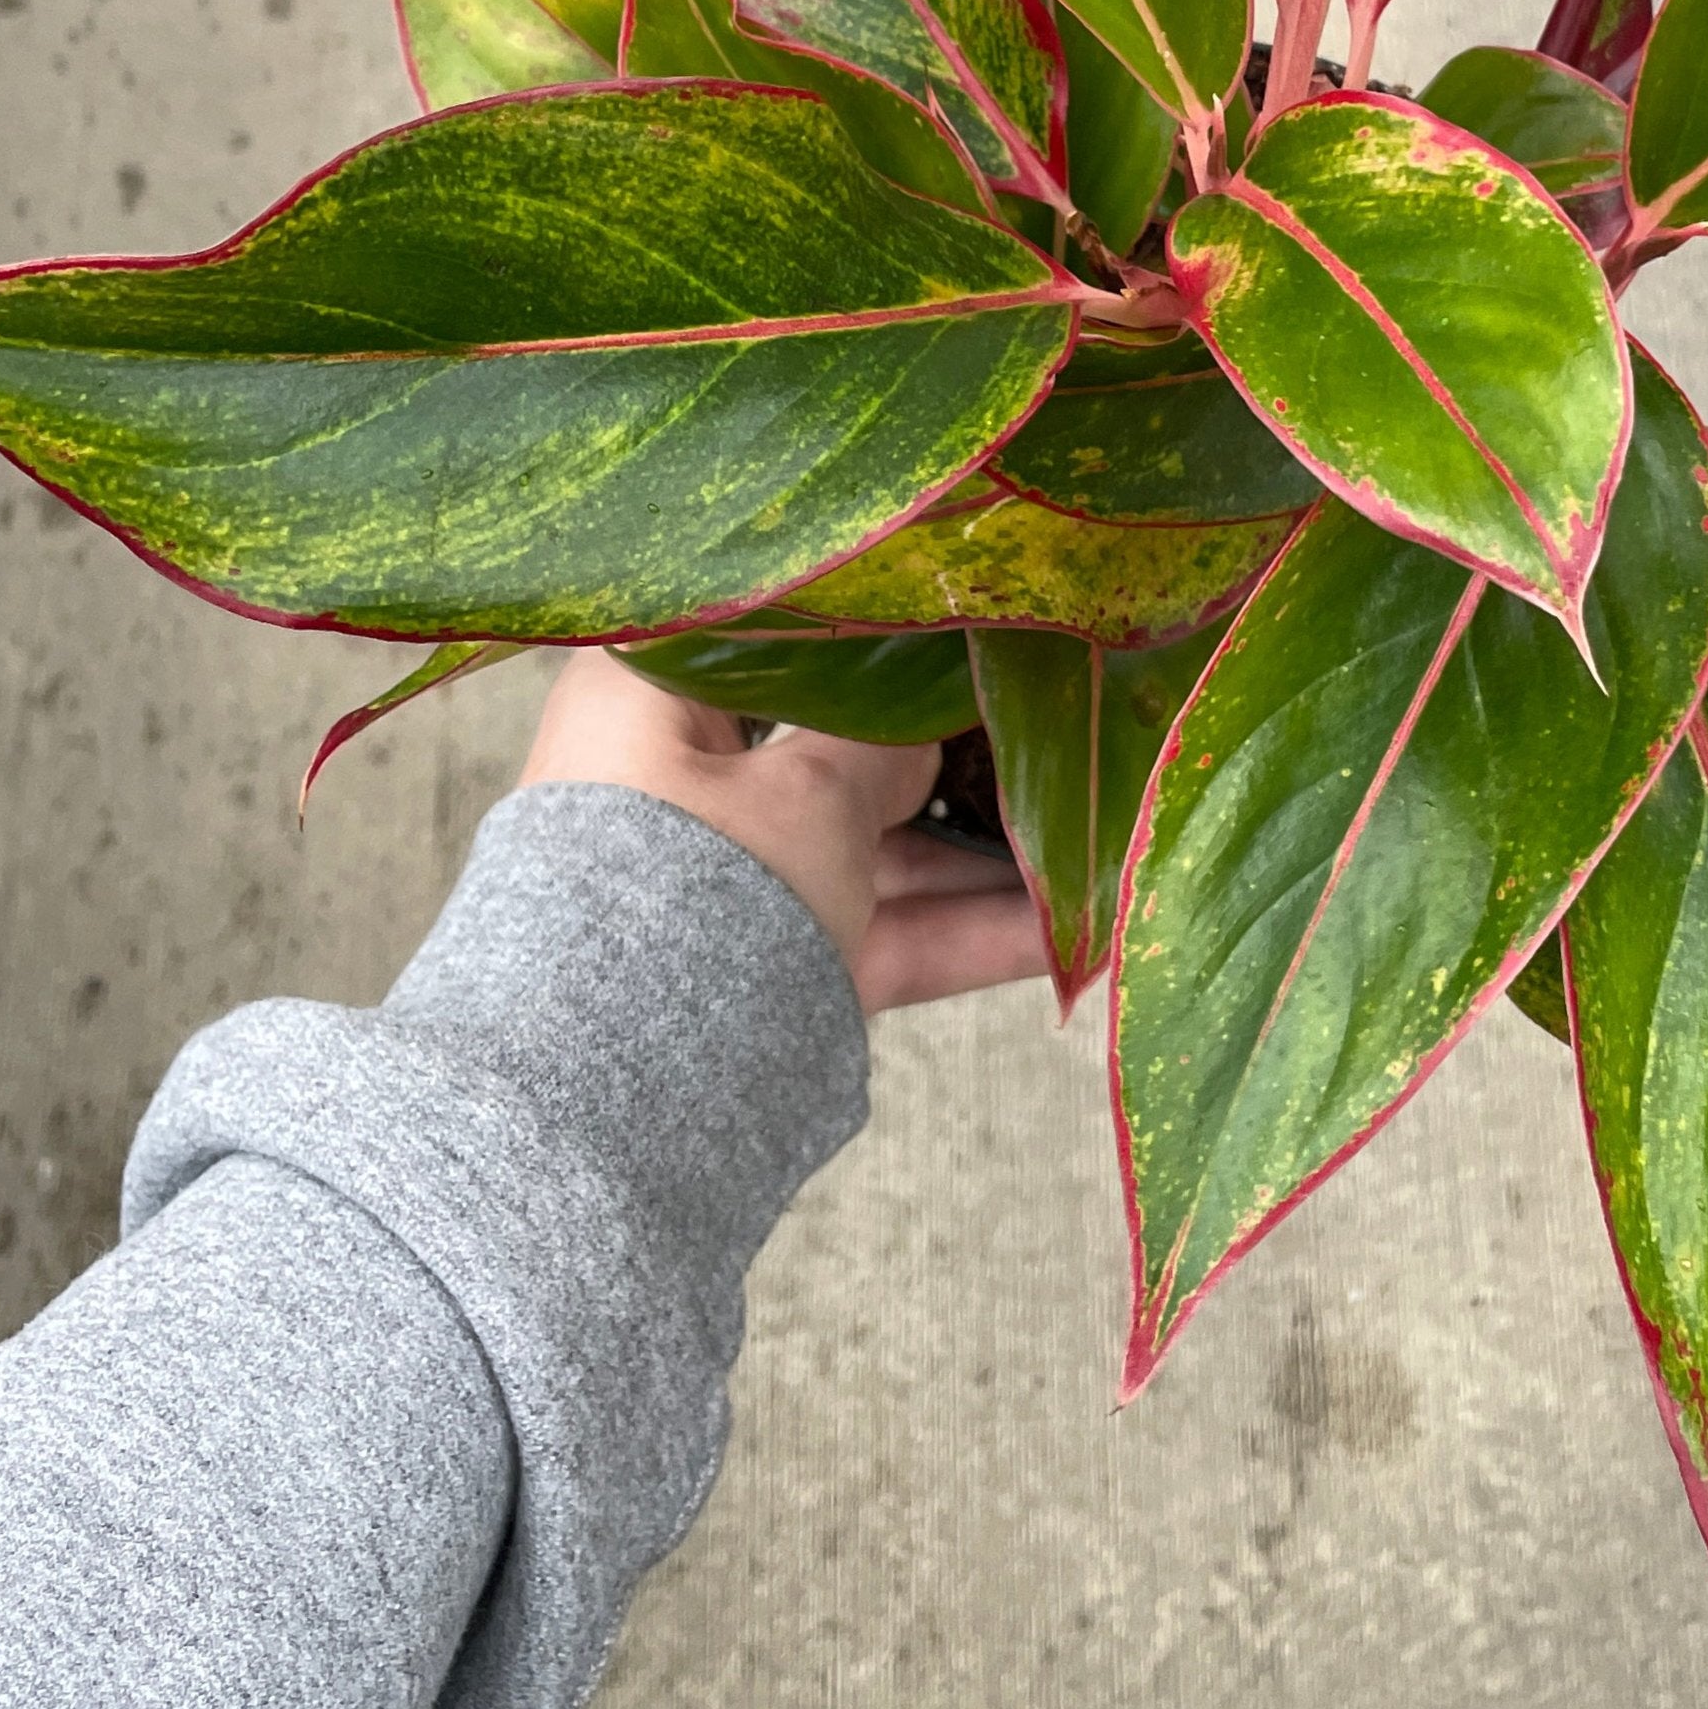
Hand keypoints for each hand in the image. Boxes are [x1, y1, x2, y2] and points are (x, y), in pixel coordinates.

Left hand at [519, 650, 1048, 1010]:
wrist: (608, 1103)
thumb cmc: (693, 886)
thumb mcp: (811, 794)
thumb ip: (884, 744)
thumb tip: (923, 727)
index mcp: (649, 698)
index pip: (763, 627)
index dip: (863, 616)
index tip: (957, 605)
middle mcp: (676, 781)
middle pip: (833, 744)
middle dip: (948, 750)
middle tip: (1055, 719)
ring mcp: (722, 882)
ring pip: (868, 846)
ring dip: (979, 853)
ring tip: (1100, 834)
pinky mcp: (760, 970)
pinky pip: (870, 930)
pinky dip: (958, 930)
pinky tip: (1070, 935)